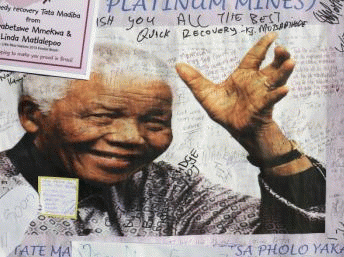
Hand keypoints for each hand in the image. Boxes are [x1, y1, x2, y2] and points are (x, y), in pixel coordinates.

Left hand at [176, 33, 294, 140]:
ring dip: (284, 71)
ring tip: (290, 62)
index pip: (254, 56)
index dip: (262, 45)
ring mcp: (262, 94)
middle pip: (271, 65)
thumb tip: (178, 65)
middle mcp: (256, 82)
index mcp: (244, 75)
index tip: (272, 35)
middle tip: (282, 48)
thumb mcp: (206, 94)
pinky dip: (278, 94)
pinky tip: (285, 90)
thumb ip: (194, 80)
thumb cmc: (224, 111)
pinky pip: (272, 99)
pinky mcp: (263, 107)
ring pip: (277, 79)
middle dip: (279, 56)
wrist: (234, 129)